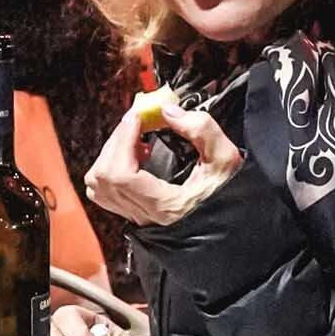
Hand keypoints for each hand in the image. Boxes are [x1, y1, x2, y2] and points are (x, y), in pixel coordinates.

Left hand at [85, 93, 240, 228]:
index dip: (123, 140)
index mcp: (165, 206)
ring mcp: (138, 217)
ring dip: (110, 156)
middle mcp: (146, 216)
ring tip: (135, 141)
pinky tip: (135, 157)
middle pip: (104, 177)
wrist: (237, 223)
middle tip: (137, 122)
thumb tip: (168, 112)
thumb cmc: (232, 196)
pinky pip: (106, 192)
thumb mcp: (227, 159)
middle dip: (116, 142)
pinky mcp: (137, 214)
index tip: (138, 118)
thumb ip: (201, 130)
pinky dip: (110, 169)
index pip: (121, 174)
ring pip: (98, 187)